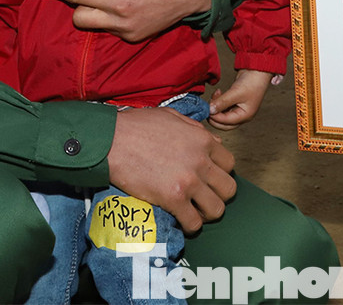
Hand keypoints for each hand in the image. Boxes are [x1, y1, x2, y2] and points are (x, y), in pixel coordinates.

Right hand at [108, 106, 235, 232]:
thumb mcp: (172, 117)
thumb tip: (211, 143)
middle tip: (203, 197)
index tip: (209, 178)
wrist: (112, 141)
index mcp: (202, 140)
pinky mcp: (173, 199)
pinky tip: (180, 219)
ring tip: (193, 210)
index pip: (230, 164)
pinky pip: (194, 223)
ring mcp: (188, 182)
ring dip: (206, 213)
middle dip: (218, 195)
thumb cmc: (137, 126)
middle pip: (229, 189)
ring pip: (217, 210)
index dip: (220, 173)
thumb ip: (195, 129)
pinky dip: (189, 225)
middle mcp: (200, 161)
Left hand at [208, 70, 274, 129]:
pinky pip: (223, 107)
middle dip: (214, 115)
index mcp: (244, 116)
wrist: (257, 70)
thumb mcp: (235, 92)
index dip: (215, 116)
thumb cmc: (252, 82)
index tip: (206, 108)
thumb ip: (222, 102)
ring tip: (215, 94)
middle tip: (208, 105)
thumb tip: (210, 110)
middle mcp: (241, 115)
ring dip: (215, 107)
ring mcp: (237, 110)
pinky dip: (218, 102)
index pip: (226, 122)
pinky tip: (218, 93)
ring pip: (221, 115)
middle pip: (223, 123)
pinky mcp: (234, 103)